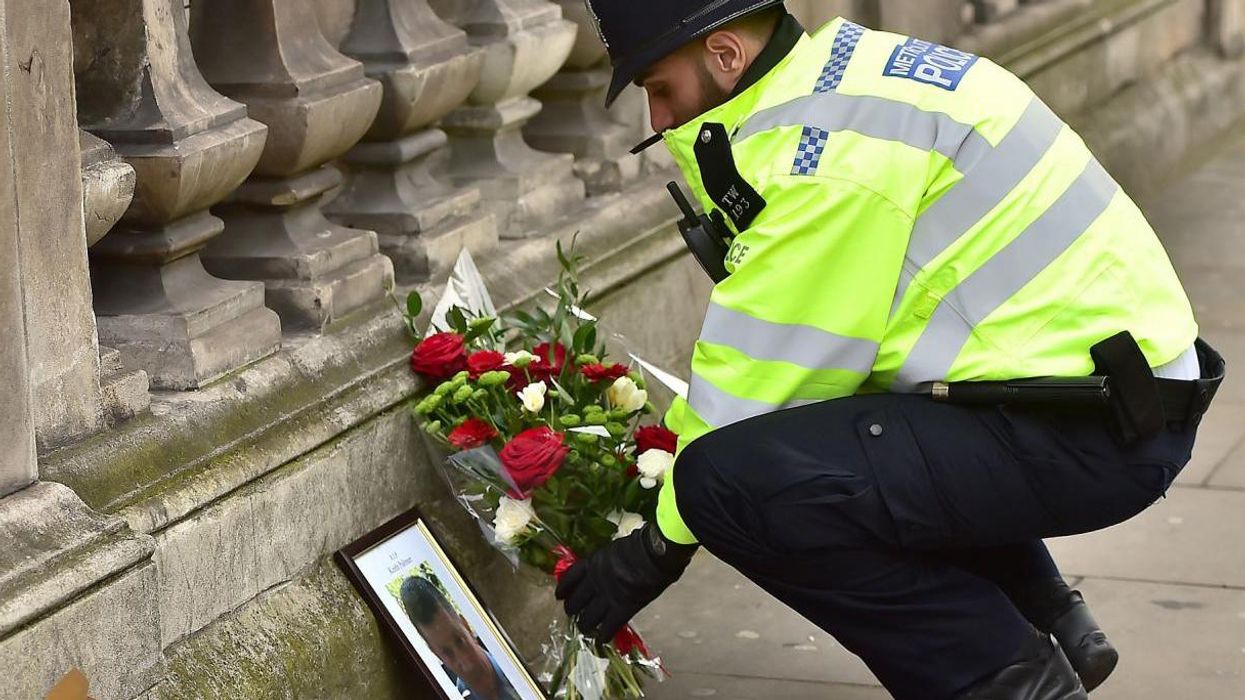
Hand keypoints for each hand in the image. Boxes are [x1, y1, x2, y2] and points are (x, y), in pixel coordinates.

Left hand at [555, 523, 697, 643]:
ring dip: (585, 625)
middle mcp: (594, 582)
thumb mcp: (614, 550)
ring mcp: (607, 597)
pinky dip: (604, 635)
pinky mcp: (622, 609)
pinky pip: (609, 627)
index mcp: (592, 564)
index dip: (563, 589)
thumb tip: (607, 567)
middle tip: (574, 613)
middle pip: (575, 602)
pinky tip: (602, 639)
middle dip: (572, 609)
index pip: (570, 578)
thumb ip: (606, 562)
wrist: (654, 554)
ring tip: (586, 628)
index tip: (559, 596)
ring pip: (588, 619)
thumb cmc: (639, 545)